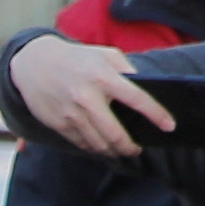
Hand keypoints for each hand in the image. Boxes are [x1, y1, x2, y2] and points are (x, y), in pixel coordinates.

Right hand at [5, 32, 177, 159]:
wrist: (35, 63)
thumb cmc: (76, 58)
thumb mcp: (104, 54)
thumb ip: (126, 70)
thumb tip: (143, 89)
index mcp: (103, 76)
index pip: (137, 99)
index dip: (156, 114)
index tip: (169, 126)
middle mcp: (87, 97)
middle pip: (115, 133)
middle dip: (129, 146)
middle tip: (136, 149)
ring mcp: (71, 113)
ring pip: (97, 143)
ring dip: (112, 150)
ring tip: (119, 149)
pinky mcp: (58, 123)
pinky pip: (81, 143)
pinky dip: (93, 147)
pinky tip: (99, 145)